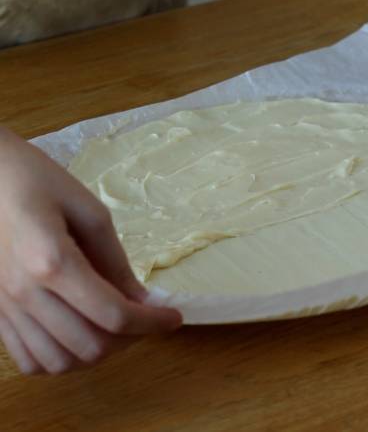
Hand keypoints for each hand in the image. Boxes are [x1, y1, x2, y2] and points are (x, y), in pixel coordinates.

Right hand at [0, 127, 181, 374]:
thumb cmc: (40, 182)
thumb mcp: (91, 212)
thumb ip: (116, 262)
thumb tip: (142, 300)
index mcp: (52, 262)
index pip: (113, 314)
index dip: (152, 322)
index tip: (174, 317)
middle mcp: (25, 293)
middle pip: (89, 347)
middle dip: (130, 340)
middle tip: (146, 319)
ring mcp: (5, 308)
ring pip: (59, 363)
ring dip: (98, 354)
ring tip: (115, 330)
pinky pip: (29, 361)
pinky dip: (62, 359)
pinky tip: (79, 336)